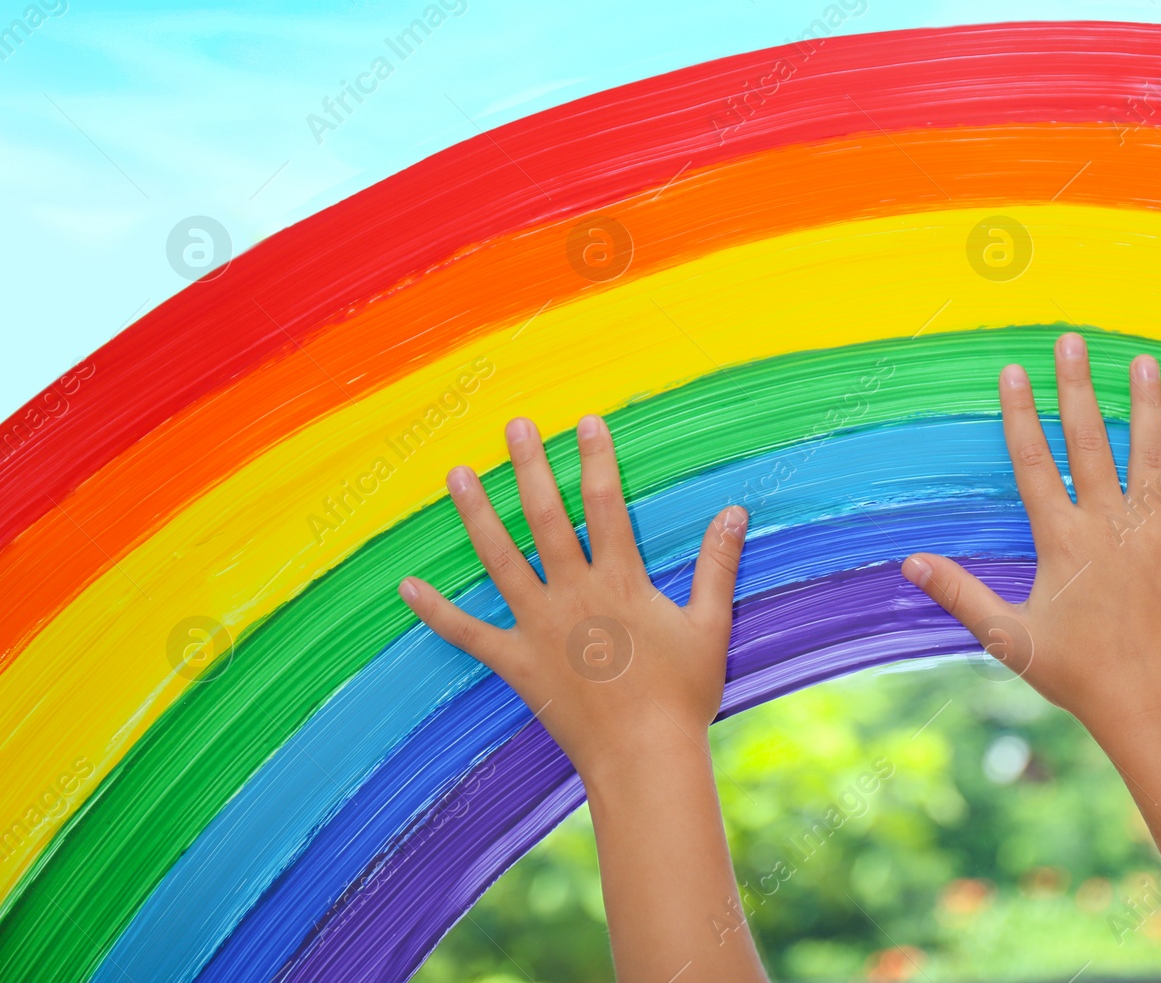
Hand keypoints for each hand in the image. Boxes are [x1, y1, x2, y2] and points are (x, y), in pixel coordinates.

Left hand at [398, 414, 747, 781]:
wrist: (644, 757)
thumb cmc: (681, 695)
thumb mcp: (709, 625)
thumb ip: (716, 564)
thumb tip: (734, 512)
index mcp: (620, 581)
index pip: (605, 504)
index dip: (596, 459)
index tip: (586, 422)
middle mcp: (573, 594)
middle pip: (546, 517)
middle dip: (529, 467)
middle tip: (514, 427)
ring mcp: (539, 627)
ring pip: (500, 559)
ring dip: (477, 514)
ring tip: (458, 475)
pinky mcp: (517, 663)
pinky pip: (469, 634)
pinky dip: (437, 611)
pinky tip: (408, 587)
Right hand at [901, 332, 1160, 738]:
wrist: (1152, 708)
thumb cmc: (1077, 675)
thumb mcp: (1008, 637)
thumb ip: (960, 593)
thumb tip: (910, 563)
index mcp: (1061, 540)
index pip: (1034, 462)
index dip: (1021, 414)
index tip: (1013, 371)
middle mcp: (1108, 526)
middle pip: (1088, 442)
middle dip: (1076, 387)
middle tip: (1071, 341)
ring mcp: (1154, 535)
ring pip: (1147, 455)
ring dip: (1143, 406)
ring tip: (1139, 361)